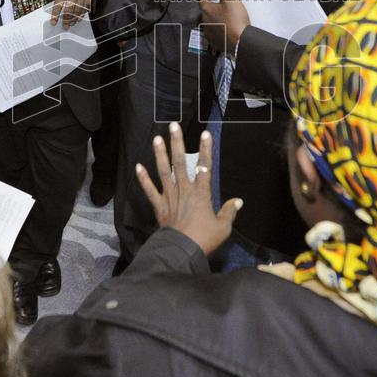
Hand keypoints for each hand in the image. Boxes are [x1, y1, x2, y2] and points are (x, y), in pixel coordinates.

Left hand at [51, 0, 92, 28]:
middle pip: (69, 10)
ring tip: (71, 24)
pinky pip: (85, 8)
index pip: (58, 5)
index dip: (56, 15)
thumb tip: (59, 8)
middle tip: (64, 26)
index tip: (54, 22)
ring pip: (78, 11)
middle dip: (66, 20)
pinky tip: (78, 19)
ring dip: (74, 19)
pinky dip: (82, 15)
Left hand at [136, 122, 242, 255]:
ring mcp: (170, 196)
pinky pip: (150, 190)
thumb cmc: (204, 238)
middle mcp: (184, 190)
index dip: (206, 149)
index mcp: (201, 193)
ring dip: (160, 154)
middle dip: (177, 143)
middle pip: (181, 162)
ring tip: (157, 139)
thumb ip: (229, 212)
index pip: (205, 166)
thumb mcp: (223, 227)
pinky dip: (143, 179)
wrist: (182, 250)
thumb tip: (238, 201)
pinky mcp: (159, 206)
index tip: (205, 134)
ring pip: (164, 171)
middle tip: (173, 126)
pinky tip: (138, 167)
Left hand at [199, 0, 249, 54]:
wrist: (242, 42)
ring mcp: (209, 34)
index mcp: (205, 9)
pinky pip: (216, 34)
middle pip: (207, 12)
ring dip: (217, 20)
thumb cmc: (235, 18)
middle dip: (214, 9)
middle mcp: (204, 21)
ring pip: (211, 23)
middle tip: (227, 8)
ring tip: (230, 19)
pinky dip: (221, 31)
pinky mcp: (215, 43)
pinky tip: (230, 30)